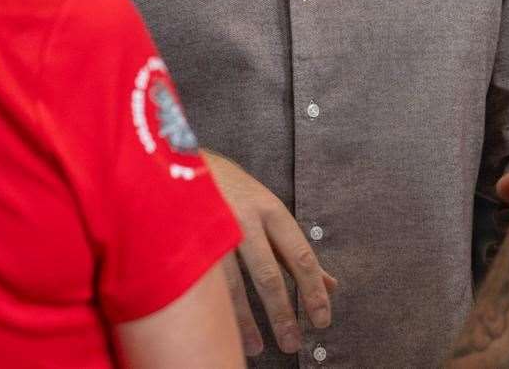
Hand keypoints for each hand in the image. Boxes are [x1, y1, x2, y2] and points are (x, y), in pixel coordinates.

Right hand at [204, 151, 335, 355]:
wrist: (178, 161)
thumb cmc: (231, 191)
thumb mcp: (268, 213)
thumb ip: (295, 251)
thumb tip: (330, 286)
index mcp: (271, 211)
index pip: (300, 256)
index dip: (313, 291)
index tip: (322, 320)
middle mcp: (245, 219)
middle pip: (268, 275)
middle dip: (283, 313)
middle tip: (293, 343)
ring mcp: (213, 230)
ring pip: (233, 286)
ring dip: (247, 321)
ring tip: (259, 347)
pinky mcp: (186, 242)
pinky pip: (203, 284)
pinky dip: (215, 310)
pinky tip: (221, 329)